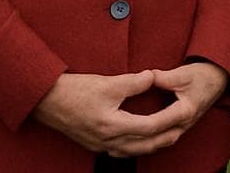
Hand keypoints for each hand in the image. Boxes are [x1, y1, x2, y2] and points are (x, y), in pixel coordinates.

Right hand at [33, 70, 188, 156]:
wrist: (45, 101)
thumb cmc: (74, 91)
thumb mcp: (107, 83)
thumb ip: (133, 82)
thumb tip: (153, 78)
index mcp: (111, 126)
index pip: (149, 127)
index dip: (168, 120)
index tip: (183, 112)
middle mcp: (106, 140)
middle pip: (143, 145)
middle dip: (164, 139)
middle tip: (182, 130)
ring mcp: (98, 145)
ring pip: (131, 151)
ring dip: (151, 145)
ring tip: (167, 136)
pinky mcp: (93, 143)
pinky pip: (119, 151)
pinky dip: (134, 147)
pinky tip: (140, 141)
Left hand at [126, 62, 229, 152]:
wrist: (219, 78)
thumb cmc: (203, 75)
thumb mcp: (183, 73)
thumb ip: (163, 78)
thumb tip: (145, 78)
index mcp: (185, 111)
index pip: (158, 122)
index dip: (139, 123)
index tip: (121, 122)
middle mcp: (184, 123)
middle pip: (158, 138)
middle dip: (138, 140)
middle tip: (117, 140)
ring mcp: (184, 127)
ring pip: (161, 142)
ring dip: (144, 144)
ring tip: (123, 143)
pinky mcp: (182, 126)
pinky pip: (164, 139)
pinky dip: (151, 141)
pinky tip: (138, 139)